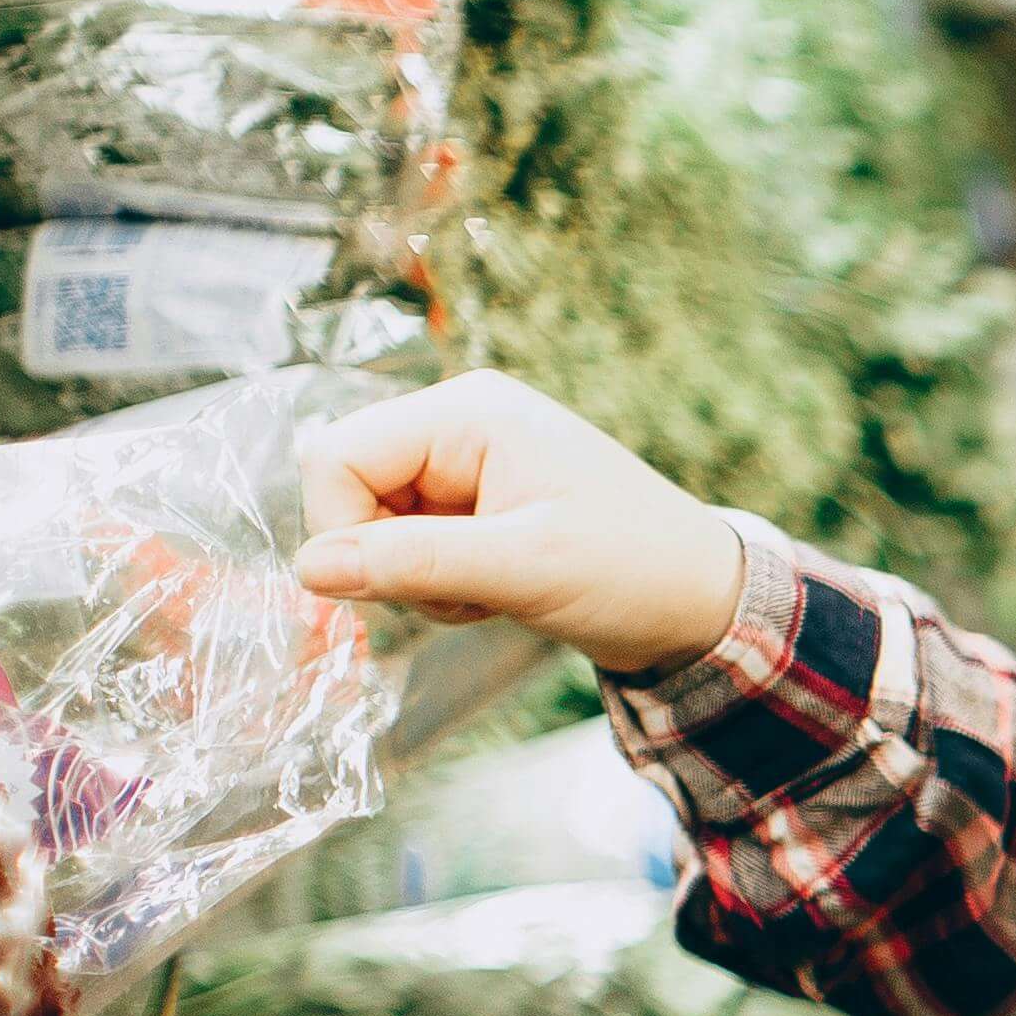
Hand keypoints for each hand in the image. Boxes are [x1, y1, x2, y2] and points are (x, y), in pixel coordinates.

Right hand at [291, 371, 747, 677]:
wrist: (704, 604)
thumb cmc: (637, 572)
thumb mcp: (524, 569)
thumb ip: (413, 563)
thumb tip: (310, 568)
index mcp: (469, 412)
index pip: (336, 456)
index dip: (343, 528)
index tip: (395, 585)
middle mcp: (459, 425)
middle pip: (348, 490)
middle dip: (387, 558)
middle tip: (463, 593)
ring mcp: (464, 466)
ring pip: (373, 527)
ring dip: (416, 580)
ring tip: (492, 594)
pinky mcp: (472, 508)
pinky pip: (409, 547)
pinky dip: (437, 586)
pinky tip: (494, 594)